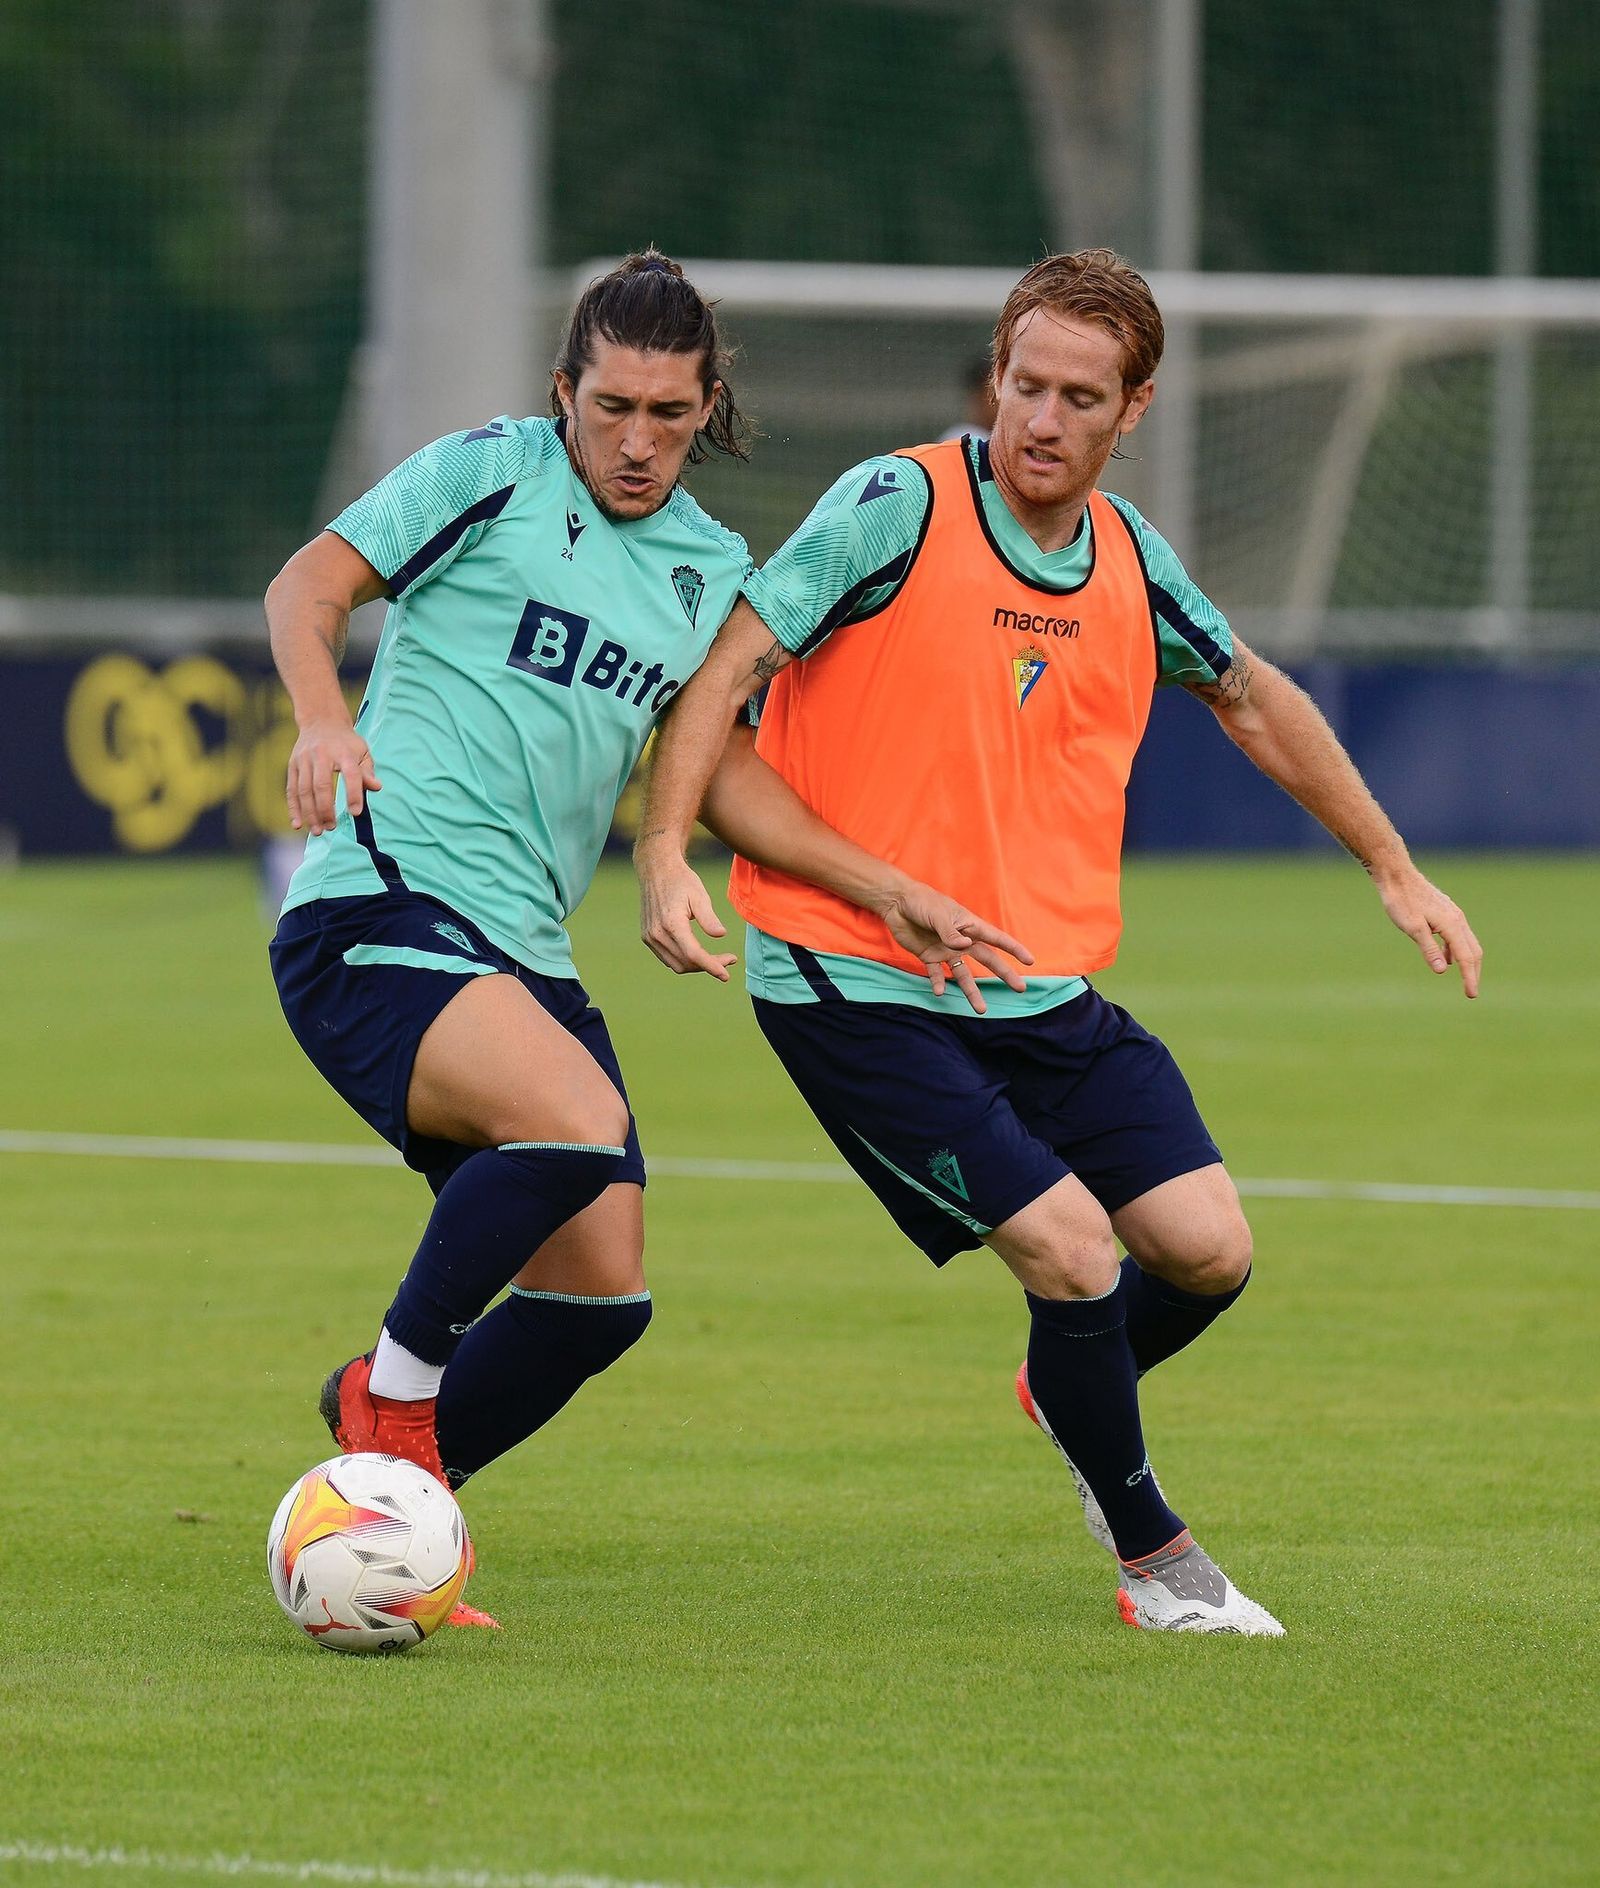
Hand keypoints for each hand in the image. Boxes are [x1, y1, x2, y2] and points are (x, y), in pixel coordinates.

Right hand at [286, 717, 380, 834]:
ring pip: (304, 790)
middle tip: (331, 827)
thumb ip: (367, 771)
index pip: (350, 774)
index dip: (353, 794)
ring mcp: (304, 760)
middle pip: (322, 785)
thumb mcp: (362, 751)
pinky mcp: (293, 765)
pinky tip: (297, 824)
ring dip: (310, 813)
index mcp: (344, 752)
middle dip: (325, 809)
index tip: (355, 812)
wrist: (321, 721)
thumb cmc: (346, 742)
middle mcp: (322, 755)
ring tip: (318, 831)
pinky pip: (291, 790)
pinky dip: (293, 808)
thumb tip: (376, 787)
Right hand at [636, 844, 737, 980]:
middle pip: (686, 963)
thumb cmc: (681, 880)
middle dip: (708, 966)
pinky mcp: (647, 937)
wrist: (656, 870)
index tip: (726, 974)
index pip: (694, 955)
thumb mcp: (699, 895)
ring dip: (697, 967)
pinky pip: (667, 958)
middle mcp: (657, 933)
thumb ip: (709, 918)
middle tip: (729, 960)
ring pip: (676, 965)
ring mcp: (649, 937)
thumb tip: (720, 935)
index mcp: (671, 923)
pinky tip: (700, 955)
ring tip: (717, 960)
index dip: (712, 966)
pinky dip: (684, 961)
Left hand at [879, 880, 1033, 1015]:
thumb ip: (951, 932)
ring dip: (972, 991)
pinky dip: (938, 984)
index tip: (1030, 961)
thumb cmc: (922, 902)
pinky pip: (936, 975)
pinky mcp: (929, 957)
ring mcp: (946, 951)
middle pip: (987, 960)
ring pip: (964, 975)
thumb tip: (965, 946)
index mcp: (969, 926)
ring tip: (981, 1010)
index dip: (1014, 949)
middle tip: (1019, 989)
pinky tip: (939, 992)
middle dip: (1004, 974)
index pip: (996, 939)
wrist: (897, 903)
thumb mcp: (938, 914)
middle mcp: (962, 941)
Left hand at [1372, 861, 1481, 996]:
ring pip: (1467, 943)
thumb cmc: (1401, 901)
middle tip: (1471, 993)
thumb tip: (1444, 970)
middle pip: (1473, 951)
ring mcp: (1453, 914)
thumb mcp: (1413, 928)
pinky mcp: (1446, 912)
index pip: (1466, 957)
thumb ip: (1428, 949)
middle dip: (1473, 972)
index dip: (1469, 978)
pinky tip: (1447, 958)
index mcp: (1452, 925)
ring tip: (1464, 979)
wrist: (1397, 876)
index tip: (1471, 995)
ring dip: (1467, 962)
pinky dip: (1457, 950)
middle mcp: (1458, 919)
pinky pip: (1458, 936)